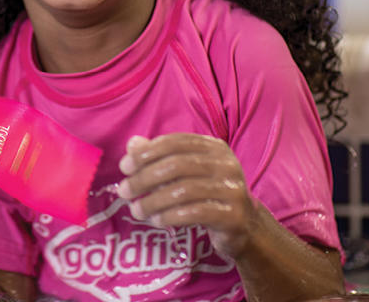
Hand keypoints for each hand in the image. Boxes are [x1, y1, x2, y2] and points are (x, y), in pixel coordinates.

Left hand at [115, 134, 257, 257]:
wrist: (244, 226)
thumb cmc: (208, 194)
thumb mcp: (186, 172)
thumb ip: (160, 156)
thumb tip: (133, 144)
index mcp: (213, 147)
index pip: (175, 142)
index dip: (147, 153)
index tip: (124, 167)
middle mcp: (226, 164)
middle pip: (177, 165)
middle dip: (144, 178)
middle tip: (124, 191)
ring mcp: (232, 189)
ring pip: (184, 190)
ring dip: (153, 201)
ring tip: (136, 211)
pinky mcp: (233, 215)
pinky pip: (195, 213)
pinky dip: (170, 216)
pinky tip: (156, 221)